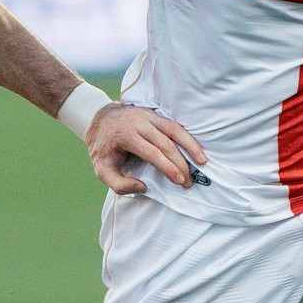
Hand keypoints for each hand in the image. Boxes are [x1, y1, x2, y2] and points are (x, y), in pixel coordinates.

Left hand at [87, 104, 208, 194]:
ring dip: (191, 146)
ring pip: (175, 130)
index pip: (152, 152)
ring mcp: (149, 116)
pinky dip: (187, 138)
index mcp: (125, 135)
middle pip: (166, 143)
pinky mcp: (155, 115)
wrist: (99, 119)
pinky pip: (174, 126)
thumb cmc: (102, 148)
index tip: (179, 181)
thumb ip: (118, 184)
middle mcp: (139, 123)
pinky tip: (197, 149)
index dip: (168, 167)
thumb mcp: (102, 169)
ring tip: (203, 162)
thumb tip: (143, 188)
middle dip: (180, 164)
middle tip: (189, 182)